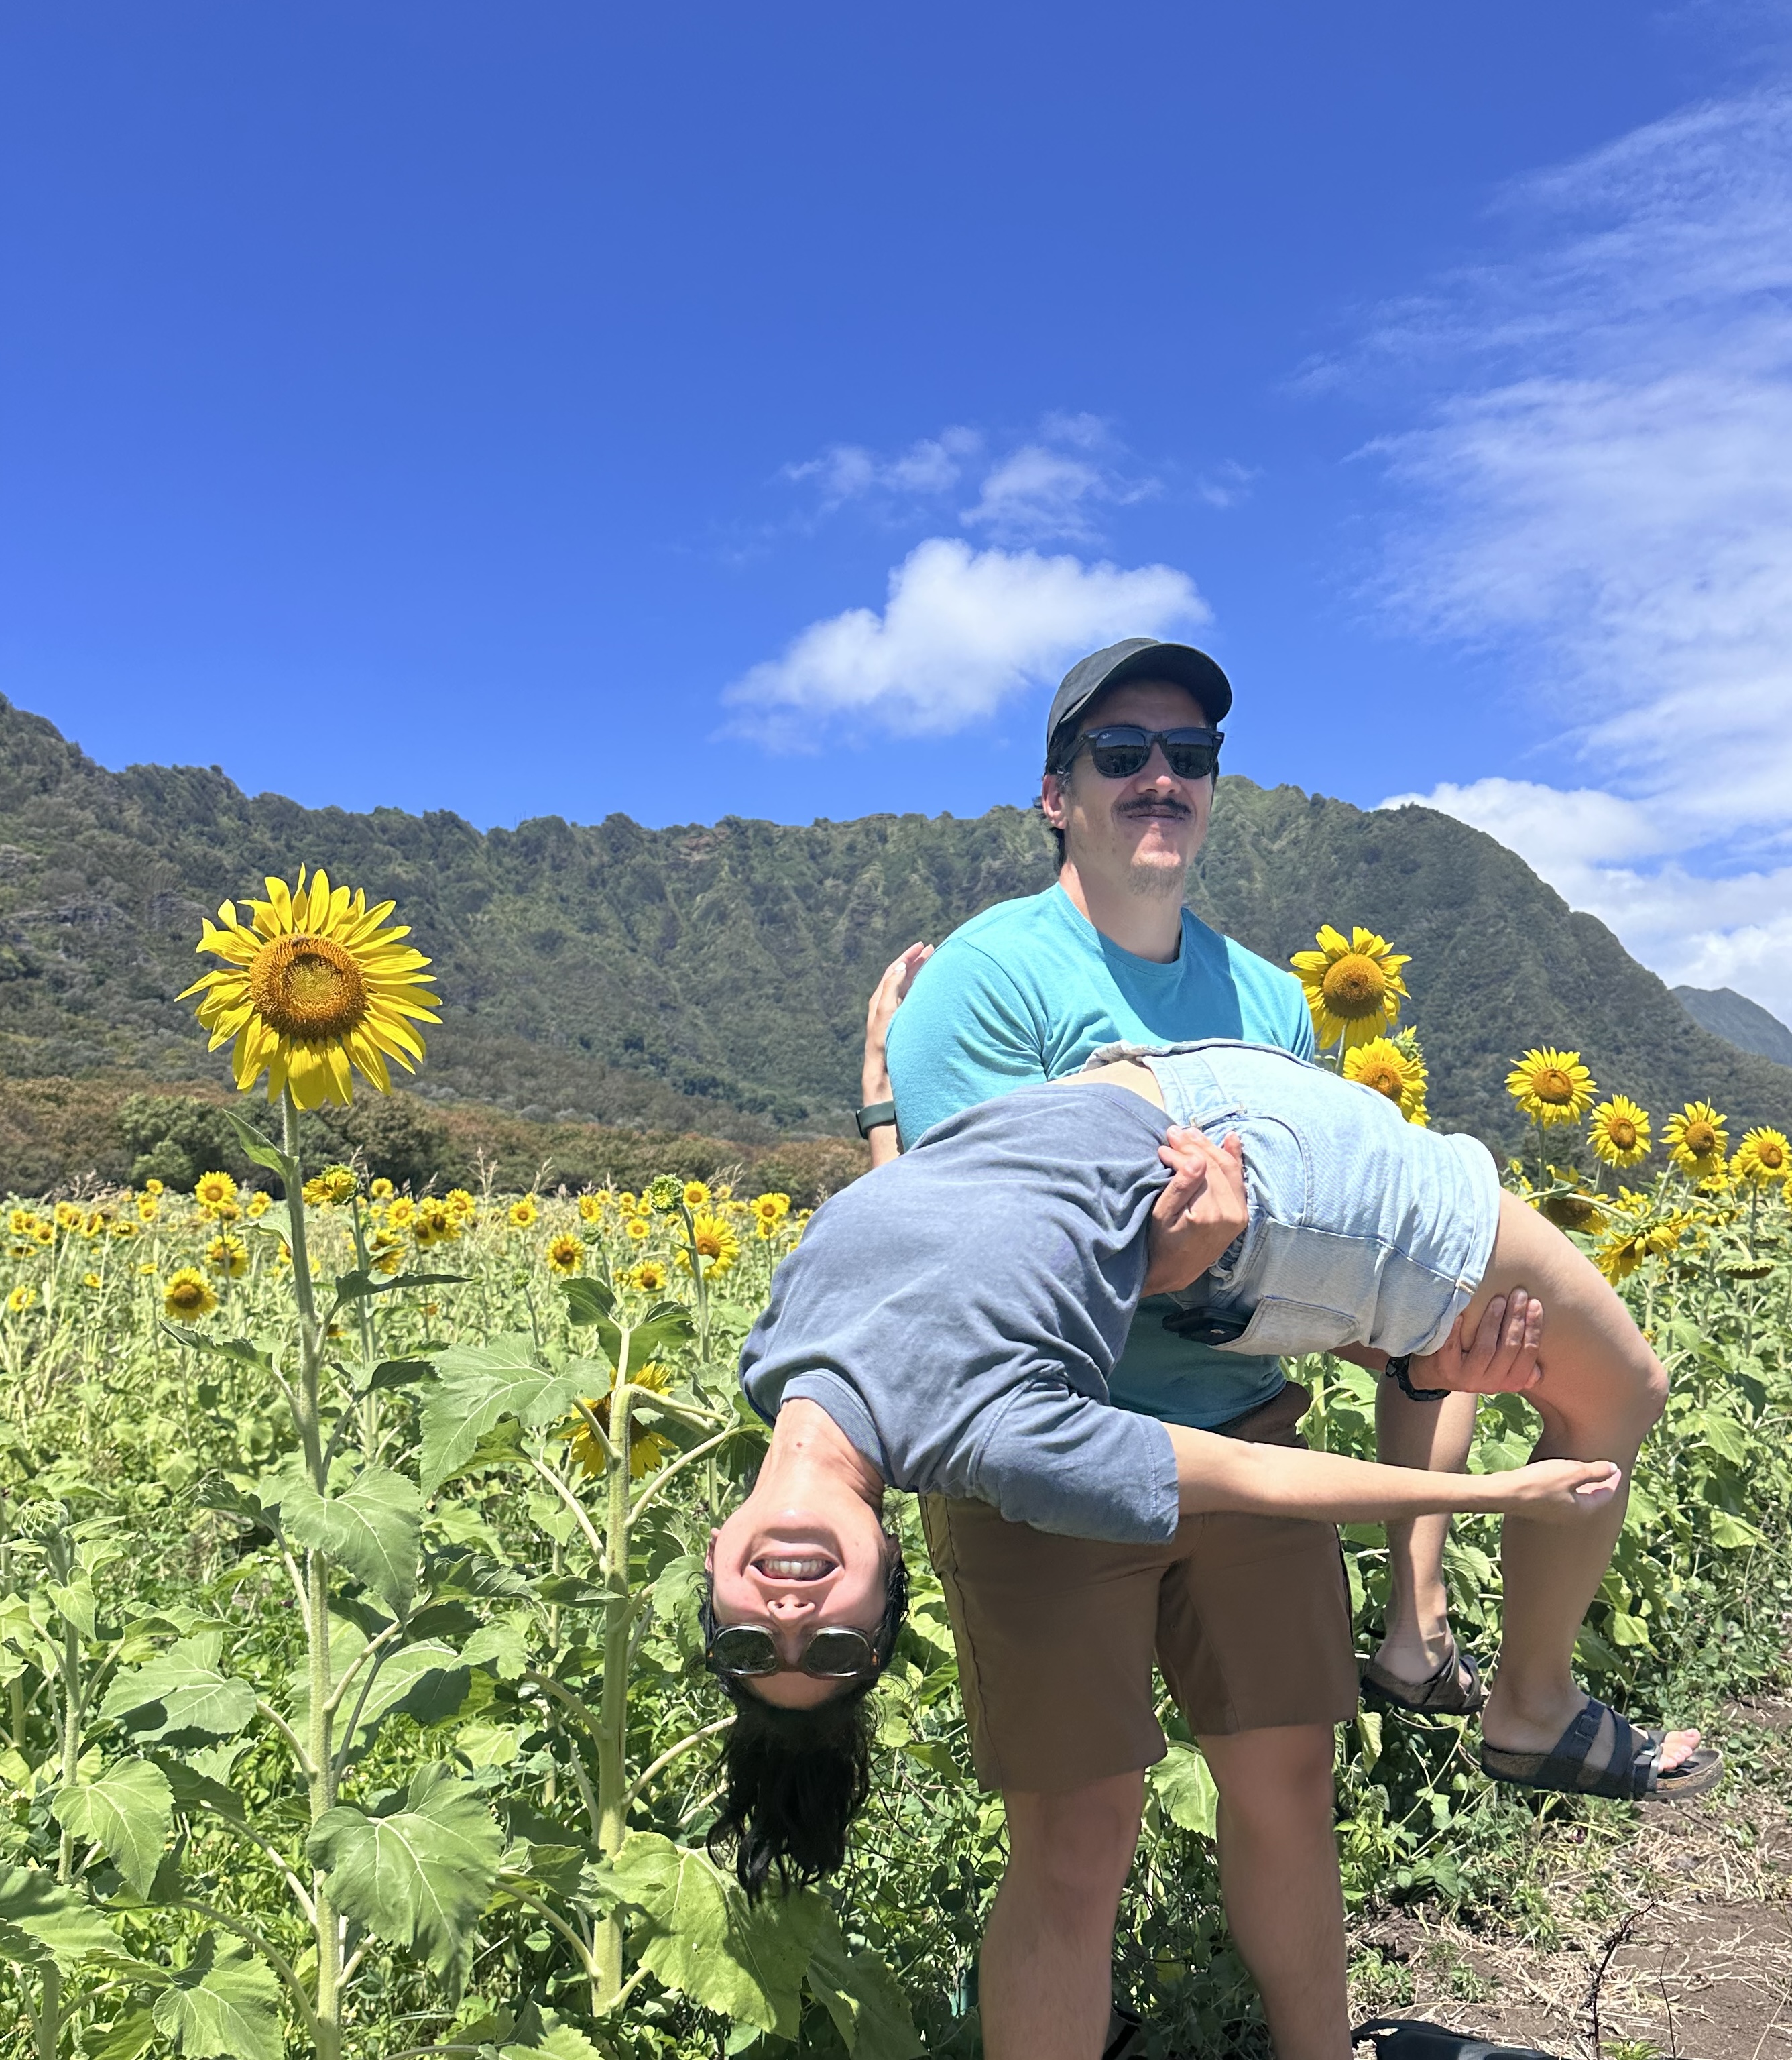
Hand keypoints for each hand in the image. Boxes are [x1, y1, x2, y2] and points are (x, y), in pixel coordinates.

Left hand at [861, 943, 931, 1104]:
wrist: (884, 1077)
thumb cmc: (883, 1047)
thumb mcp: (885, 1015)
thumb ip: (891, 989)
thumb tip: (900, 967)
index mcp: (880, 1000)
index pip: (894, 971)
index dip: (907, 957)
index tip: (922, 945)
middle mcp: (888, 1006)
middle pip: (903, 977)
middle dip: (916, 962)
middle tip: (931, 949)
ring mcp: (897, 1016)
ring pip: (910, 988)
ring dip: (920, 974)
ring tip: (933, 963)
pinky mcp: (906, 1027)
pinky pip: (914, 1002)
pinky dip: (924, 990)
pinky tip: (934, 989)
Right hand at [1143, 1127, 1248, 1298]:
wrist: (1175, 1272)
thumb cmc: (1161, 1244)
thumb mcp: (1162, 1216)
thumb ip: (1180, 1187)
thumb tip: (1197, 1160)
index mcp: (1210, 1214)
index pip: (1199, 1169)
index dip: (1180, 1153)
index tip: (1163, 1145)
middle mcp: (1231, 1214)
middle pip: (1215, 1166)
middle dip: (1194, 1145)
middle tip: (1174, 1131)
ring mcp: (1239, 1214)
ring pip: (1228, 1169)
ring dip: (1210, 1148)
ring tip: (1190, 1133)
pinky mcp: (1241, 1215)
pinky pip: (1240, 1180)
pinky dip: (1235, 1158)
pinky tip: (1231, 1139)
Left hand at [1410, 1289, 1545, 1394]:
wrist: (1435, 1374)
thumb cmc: (1474, 1359)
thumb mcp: (1498, 1367)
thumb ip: (1516, 1363)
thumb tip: (1538, 1370)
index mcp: (1510, 1382)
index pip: (1528, 1354)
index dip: (1534, 1328)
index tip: (1535, 1303)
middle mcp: (1491, 1383)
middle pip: (1509, 1348)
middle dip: (1516, 1318)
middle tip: (1519, 1294)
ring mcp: (1467, 1378)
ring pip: (1486, 1348)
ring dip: (1493, 1321)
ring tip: (1498, 1299)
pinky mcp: (1446, 1369)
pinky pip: (1453, 1347)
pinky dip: (1458, 1329)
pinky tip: (1462, 1313)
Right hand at [1485, 1457, 1621, 1522]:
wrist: (1505, 1493)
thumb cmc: (1540, 1482)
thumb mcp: (1571, 1472)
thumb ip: (1595, 1471)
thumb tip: (1613, 1468)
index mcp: (1583, 1509)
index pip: (1605, 1494)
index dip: (1612, 1479)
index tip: (1616, 1467)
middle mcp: (1571, 1515)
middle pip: (1592, 1498)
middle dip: (1599, 1484)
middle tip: (1604, 1470)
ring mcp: (1555, 1513)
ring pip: (1577, 1498)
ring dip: (1583, 1485)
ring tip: (1584, 1471)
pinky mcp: (1541, 1507)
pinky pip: (1563, 1496)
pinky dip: (1568, 1486)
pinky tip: (1560, 1476)